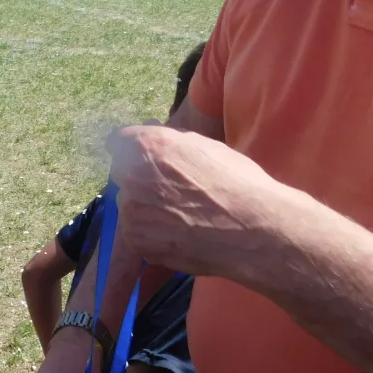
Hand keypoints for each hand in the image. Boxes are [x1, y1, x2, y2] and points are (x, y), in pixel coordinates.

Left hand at [107, 125, 283, 278]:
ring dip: (146, 208)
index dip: (133, 148)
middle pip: (123, 174)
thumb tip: (150, 130)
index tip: (143, 157)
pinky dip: (152, 234)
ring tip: (181, 217)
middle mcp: (132, 177)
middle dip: (141, 179)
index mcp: (149, 147)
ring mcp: (131, 212)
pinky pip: (137, 233)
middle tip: (172, 192)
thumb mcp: (206, 147)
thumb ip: (170, 141)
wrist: (253, 230)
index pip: (118, 140)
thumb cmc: (237, 183)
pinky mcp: (137, 241)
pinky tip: (180, 235)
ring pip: (130, 205)